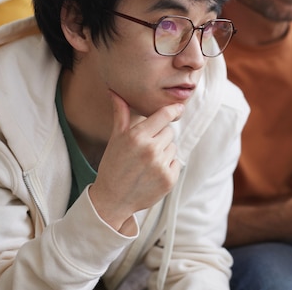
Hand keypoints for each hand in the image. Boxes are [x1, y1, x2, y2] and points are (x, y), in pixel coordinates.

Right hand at [89, 90, 182, 231]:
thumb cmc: (113, 165)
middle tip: (145, 149)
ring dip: (164, 152)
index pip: (163, 116)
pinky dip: (168, 166)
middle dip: (160, 137)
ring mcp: (161, 166)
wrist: (112, 200)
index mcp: (137, 137)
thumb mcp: (116, 139)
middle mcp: (150, 150)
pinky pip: (176, 163)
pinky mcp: (169, 180)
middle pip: (169, 131)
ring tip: (146, 163)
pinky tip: (152, 173)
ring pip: (173, 147)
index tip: (179, 107)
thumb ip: (121, 114)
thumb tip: (116, 91)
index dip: (172, 110)